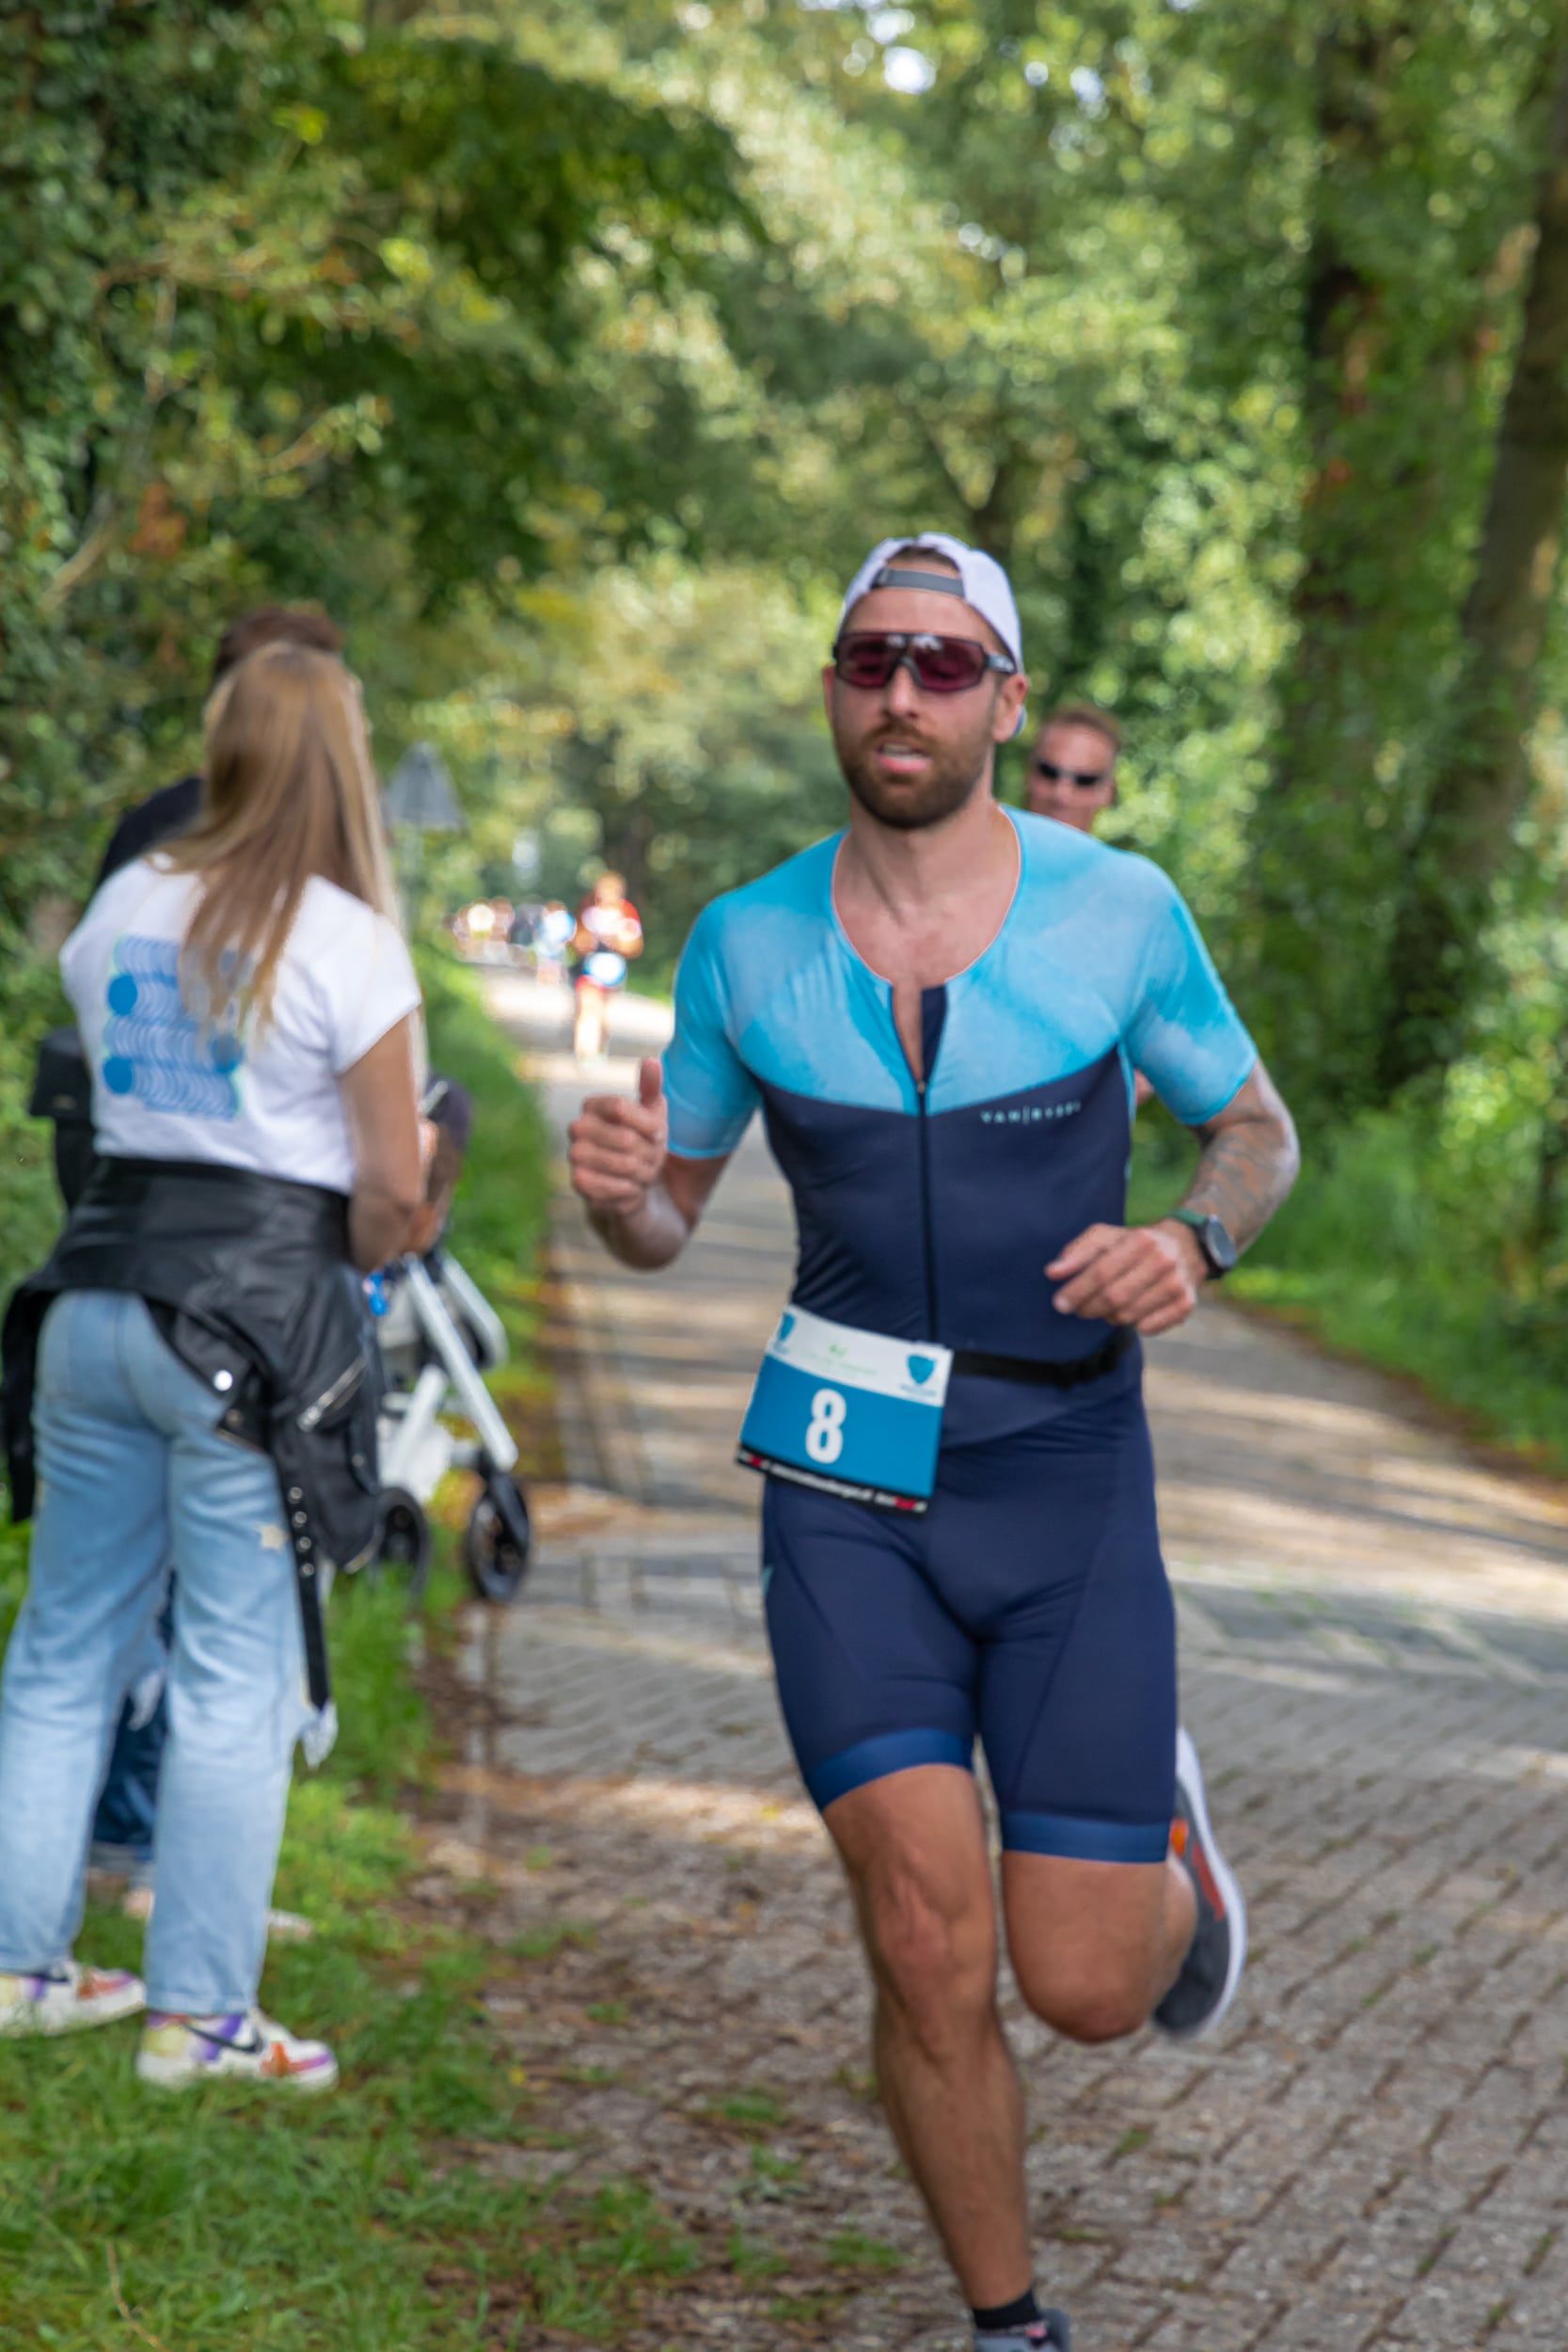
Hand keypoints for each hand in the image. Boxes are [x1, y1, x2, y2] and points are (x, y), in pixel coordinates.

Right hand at [568, 1057, 666, 1215]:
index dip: (648, 1125)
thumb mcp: (653, 1114)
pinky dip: (629, 1189)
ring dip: (642, 1172)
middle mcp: (577, 1127)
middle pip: (625, 1139)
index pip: (621, 1107)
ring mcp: (575, 1155)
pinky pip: (611, 1185)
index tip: (658, 1134)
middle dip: (649, 1153)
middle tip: (652, 1159)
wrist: (631, 1183)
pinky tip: (631, 1187)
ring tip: (643, 1173)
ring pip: (621, 1163)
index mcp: (592, 1106)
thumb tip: (651, 1060)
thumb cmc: (643, 1142)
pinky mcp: (578, 1182)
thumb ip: (651, 1087)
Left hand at [1046, 1219, 1206, 1336]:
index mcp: (1142, 1240)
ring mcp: (1177, 1284)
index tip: (1059, 1303)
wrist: (1185, 1247)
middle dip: (1089, 1307)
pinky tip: (1130, 1311)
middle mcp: (1163, 1261)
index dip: (1077, 1290)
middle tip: (1079, 1309)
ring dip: (1109, 1316)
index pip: (1101, 1272)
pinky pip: (1147, 1328)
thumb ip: (1077, 1252)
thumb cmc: (1134, 1243)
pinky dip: (1132, 1324)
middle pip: (1114, 1298)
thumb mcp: (1106, 1237)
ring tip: (1106, 1306)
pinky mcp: (1186, 1305)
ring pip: (1128, 1316)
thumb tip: (1052, 1273)